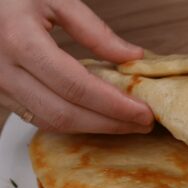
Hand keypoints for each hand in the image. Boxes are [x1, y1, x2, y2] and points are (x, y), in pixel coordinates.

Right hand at [0, 0, 153, 133]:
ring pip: (53, 122)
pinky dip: (73, 123)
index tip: (144, 111)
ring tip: (126, 123)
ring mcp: (0, 87)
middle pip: (66, 113)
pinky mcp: (2, 95)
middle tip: (142, 123)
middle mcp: (5, 71)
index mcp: (20, 41)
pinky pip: (40, 118)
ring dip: (94, 128)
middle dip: (110, 123)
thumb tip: (133, 57)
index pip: (77, 86)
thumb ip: (94, 30)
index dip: (114, 104)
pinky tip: (97, 118)